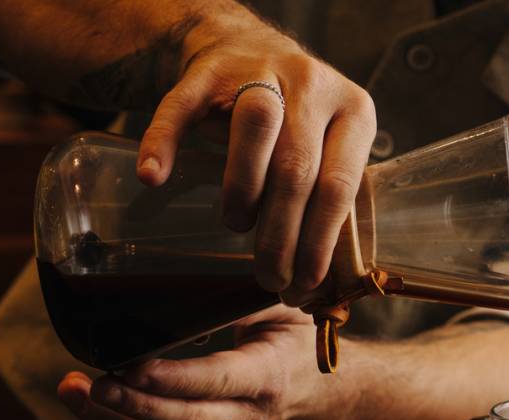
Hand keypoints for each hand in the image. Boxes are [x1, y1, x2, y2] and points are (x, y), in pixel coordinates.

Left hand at [57, 306, 328, 419]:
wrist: (317, 395)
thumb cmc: (295, 342)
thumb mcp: (281, 310)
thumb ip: (240, 297)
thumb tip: (189, 277)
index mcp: (267, 376)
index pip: (217, 382)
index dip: (172, 379)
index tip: (132, 364)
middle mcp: (243, 415)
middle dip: (132, 406)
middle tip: (92, 383)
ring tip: (73, 391)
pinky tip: (87, 405)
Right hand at [135, 12, 375, 305]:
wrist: (245, 48)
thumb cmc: (295, 123)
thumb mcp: (328, 148)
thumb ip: (328, 197)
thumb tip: (316, 282)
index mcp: (355, 113)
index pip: (340, 185)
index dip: (320, 239)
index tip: (305, 281)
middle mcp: (314, 86)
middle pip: (297, 168)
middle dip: (281, 233)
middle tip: (268, 275)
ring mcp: (261, 70)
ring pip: (255, 126)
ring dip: (244, 188)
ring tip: (237, 225)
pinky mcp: (207, 70)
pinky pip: (183, 106)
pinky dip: (165, 142)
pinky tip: (153, 177)